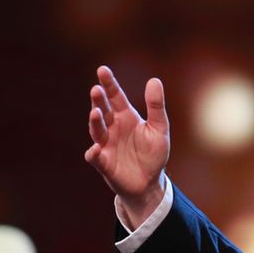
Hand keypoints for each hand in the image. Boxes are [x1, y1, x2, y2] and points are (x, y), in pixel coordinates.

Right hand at [84, 65, 169, 226]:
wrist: (149, 182)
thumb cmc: (153, 154)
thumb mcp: (159, 129)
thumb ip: (156, 106)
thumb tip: (154, 80)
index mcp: (126, 117)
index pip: (115, 97)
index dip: (109, 84)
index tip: (102, 70)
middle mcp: (112, 128)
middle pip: (103, 110)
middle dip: (99, 100)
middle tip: (97, 89)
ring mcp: (106, 145)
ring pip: (97, 131)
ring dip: (95, 122)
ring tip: (96, 112)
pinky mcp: (104, 163)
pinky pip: (96, 157)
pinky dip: (94, 153)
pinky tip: (96, 149)